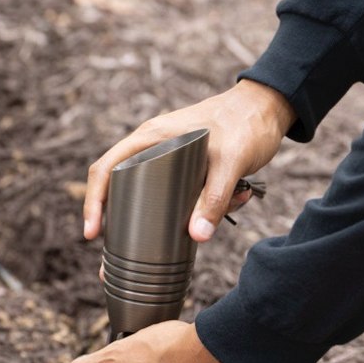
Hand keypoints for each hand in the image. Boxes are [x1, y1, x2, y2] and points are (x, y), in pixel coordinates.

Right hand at [82, 79, 293, 242]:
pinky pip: (188, 196)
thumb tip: (196, 237)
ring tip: (224, 209)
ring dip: (184, 215)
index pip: (105, 169)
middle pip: (125, 189)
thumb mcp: (230, 160)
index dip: (93, 202)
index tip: (92, 233)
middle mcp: (153, 148)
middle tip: (128, 257)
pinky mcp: (191, 170)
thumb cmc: (246, 121)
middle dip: (132, 224)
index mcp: (150, 138)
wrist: (271, 105)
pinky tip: (241, 197)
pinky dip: (209, 206)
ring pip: (160, 198)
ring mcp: (171, 159)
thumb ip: (214, 197)